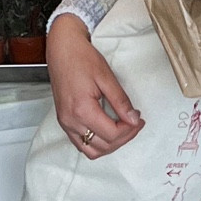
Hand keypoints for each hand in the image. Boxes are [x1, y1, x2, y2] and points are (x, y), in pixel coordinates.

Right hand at [47, 15, 143, 157]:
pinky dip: (96, 143)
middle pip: (103, 146)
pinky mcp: (64, 121)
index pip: (111, 134)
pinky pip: (80, 143)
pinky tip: (108, 131)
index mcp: (81, 110)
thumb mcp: (106, 77)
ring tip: (124, 130)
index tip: (138, 119)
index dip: (129, 130)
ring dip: (110, 145)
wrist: (62, 49)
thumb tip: (133, 119)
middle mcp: (70, 121)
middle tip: (135, 123)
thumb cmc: (81, 58)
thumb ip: (120, 101)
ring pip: (91, 150)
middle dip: (123, 138)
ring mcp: (65, 123)